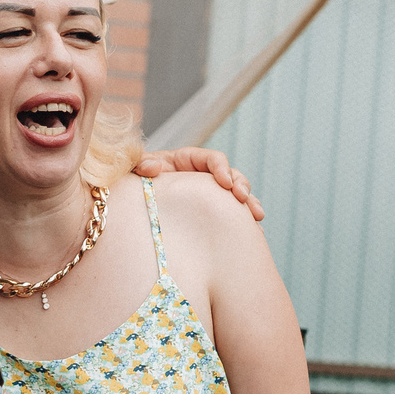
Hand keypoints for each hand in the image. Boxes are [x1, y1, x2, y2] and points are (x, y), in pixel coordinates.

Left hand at [134, 148, 262, 221]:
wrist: (138, 200)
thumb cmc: (138, 180)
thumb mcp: (137, 169)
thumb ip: (141, 164)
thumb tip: (152, 168)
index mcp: (190, 161)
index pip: (213, 159)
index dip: (222, 168)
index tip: (224, 182)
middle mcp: (205, 175)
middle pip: (232, 175)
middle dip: (241, 186)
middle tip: (243, 199)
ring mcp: (212, 194)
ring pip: (237, 195)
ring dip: (250, 203)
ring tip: (257, 216)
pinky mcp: (214, 211)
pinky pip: (234, 215)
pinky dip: (246, 223)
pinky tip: (256, 234)